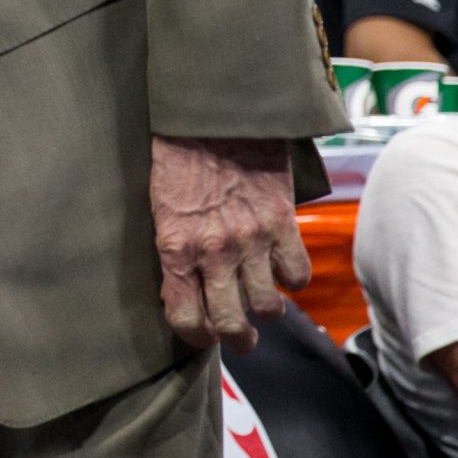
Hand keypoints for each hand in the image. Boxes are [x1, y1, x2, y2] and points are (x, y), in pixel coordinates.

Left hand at [150, 136, 308, 354]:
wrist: (214, 117)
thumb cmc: (177, 159)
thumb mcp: (159, 209)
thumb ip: (173, 251)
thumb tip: (182, 290)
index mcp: (176, 248)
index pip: (185, 318)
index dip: (196, 336)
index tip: (203, 335)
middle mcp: (214, 252)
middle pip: (231, 324)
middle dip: (237, 340)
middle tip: (242, 337)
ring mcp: (251, 240)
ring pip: (269, 307)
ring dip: (267, 311)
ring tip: (263, 304)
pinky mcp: (282, 223)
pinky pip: (297, 274)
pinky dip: (293, 279)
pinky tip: (282, 269)